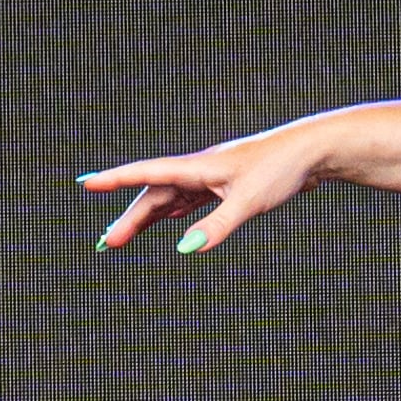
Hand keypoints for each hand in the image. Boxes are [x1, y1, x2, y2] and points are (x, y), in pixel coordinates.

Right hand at [85, 94, 400, 256]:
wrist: (314, 150)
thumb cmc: (282, 170)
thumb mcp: (248, 202)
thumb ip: (215, 227)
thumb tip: (183, 250)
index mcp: (198, 167)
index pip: (146, 175)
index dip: (114, 181)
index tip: (85, 184)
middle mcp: (199, 169)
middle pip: (153, 195)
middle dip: (127, 219)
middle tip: (105, 245)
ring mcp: (212, 177)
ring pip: (169, 199)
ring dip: (145, 218)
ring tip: (120, 238)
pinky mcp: (226, 184)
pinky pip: (189, 201)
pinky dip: (171, 214)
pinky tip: (166, 224)